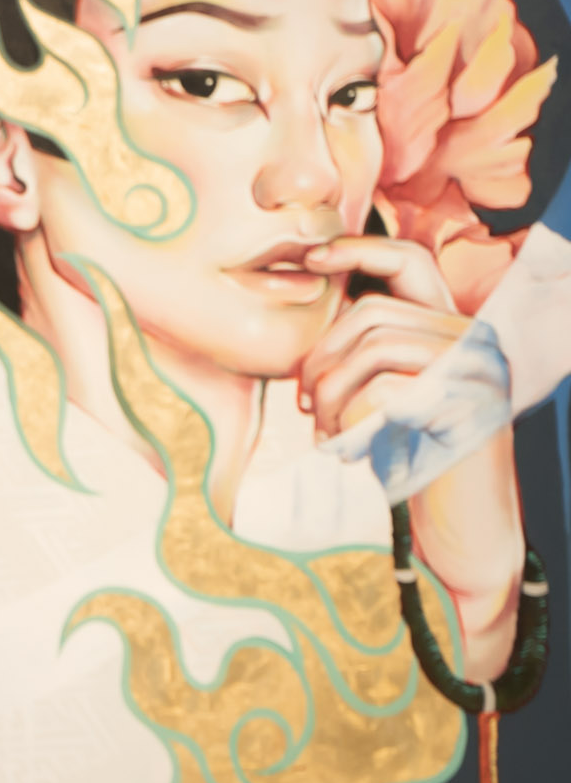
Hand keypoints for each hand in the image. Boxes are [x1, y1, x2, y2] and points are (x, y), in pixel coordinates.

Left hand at [299, 235, 523, 678]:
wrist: (457, 533)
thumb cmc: (409, 465)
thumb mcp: (380, 400)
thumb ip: (362, 355)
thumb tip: (310, 301)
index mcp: (450, 331)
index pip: (411, 263)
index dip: (360, 250)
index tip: (310, 259)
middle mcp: (473, 341)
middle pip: (372, 312)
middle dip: (321, 358)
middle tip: (306, 408)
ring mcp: (476, 371)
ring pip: (373, 348)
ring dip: (331, 394)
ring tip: (326, 435)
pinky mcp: (466, 407)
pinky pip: (385, 391)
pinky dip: (350, 422)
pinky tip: (348, 454)